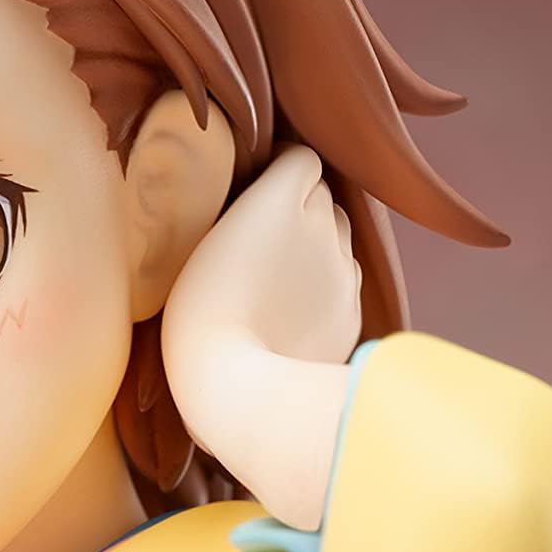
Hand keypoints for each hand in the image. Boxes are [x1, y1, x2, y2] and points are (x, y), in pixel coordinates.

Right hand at [160, 145, 362, 527]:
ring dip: (315, 249)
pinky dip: (324, 290)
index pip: (300, 159)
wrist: (239, 392)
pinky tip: (291, 316)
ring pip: (338, 238)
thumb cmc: (200, 317)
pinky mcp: (352, 309)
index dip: (279, 175)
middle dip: (300, 211)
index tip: (254, 198)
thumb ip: (244, 213)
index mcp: (283, 197)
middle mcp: (323, 222)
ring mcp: (344, 268)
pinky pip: (343, 282)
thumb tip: (269, 201)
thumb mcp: (199, 248)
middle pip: (322, 197)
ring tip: (276, 285)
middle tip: (260, 244)